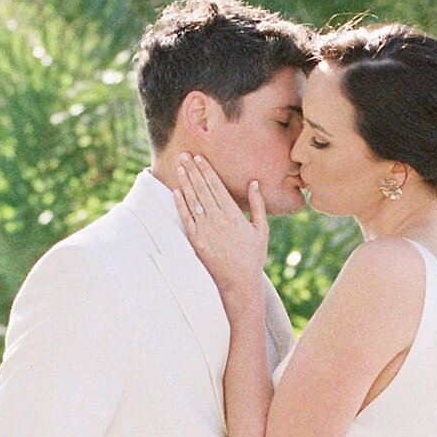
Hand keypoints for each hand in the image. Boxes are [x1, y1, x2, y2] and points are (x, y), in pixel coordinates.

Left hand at [175, 154, 268, 304]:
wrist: (238, 281)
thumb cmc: (252, 256)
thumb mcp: (261, 230)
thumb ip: (258, 205)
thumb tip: (255, 183)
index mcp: (234, 214)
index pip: (217, 186)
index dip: (206, 171)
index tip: (199, 158)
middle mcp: (218, 219)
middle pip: (202, 189)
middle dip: (193, 170)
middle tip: (184, 155)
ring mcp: (205, 230)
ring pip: (192, 200)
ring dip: (185, 182)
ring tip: (179, 167)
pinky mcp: (196, 240)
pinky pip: (186, 218)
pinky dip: (180, 204)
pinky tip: (176, 191)